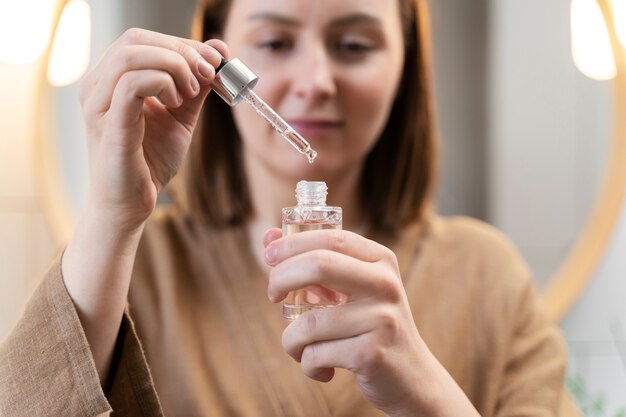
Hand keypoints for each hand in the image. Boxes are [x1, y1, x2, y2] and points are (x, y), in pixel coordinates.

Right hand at [78, 28, 226, 231]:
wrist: (131, 204)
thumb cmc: (149, 162)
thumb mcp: (180, 117)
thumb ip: (195, 87)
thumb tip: (218, 55)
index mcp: (111, 80)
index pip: (144, 40)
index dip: (184, 43)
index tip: (217, 58)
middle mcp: (98, 86)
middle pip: (136, 39)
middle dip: (182, 50)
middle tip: (209, 72)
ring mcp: (99, 103)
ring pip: (131, 54)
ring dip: (173, 65)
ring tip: (191, 91)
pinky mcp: (109, 124)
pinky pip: (131, 84)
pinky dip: (163, 83)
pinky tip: (176, 101)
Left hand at [263, 228, 431, 414]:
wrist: (412, 376)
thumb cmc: (369, 326)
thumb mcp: (350, 288)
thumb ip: (313, 261)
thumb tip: (268, 235)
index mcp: (380, 260)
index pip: (331, 238)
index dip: (292, 244)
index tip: (268, 257)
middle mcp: (385, 284)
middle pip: (319, 265)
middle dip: (281, 278)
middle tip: (273, 294)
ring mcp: (382, 319)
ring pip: (309, 323)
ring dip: (291, 340)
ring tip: (300, 348)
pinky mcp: (372, 354)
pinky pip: (316, 355)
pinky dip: (308, 365)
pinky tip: (322, 369)